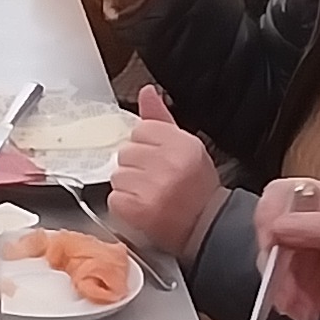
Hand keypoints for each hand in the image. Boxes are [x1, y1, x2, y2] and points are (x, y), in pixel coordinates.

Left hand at [108, 86, 224, 261]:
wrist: (205, 228)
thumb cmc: (196, 188)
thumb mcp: (187, 147)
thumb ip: (162, 119)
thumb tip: (146, 91)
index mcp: (182, 144)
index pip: (140, 129)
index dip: (146, 146)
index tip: (158, 159)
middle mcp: (168, 164)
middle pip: (126, 151)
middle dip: (136, 166)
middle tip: (155, 180)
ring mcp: (153, 188)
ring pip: (117, 174)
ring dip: (129, 185)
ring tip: (150, 194)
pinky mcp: (138, 209)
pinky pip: (114, 197)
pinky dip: (124, 204)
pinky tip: (144, 207)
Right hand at [245, 176, 319, 319]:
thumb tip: (278, 226)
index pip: (283, 194)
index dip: (270, 214)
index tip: (272, 243)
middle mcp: (309, 221)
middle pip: (270, 229)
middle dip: (274, 261)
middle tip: (284, 286)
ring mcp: (302, 250)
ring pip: (270, 261)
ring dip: (280, 287)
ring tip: (301, 308)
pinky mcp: (299, 277)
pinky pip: (277, 286)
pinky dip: (285, 301)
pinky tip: (306, 311)